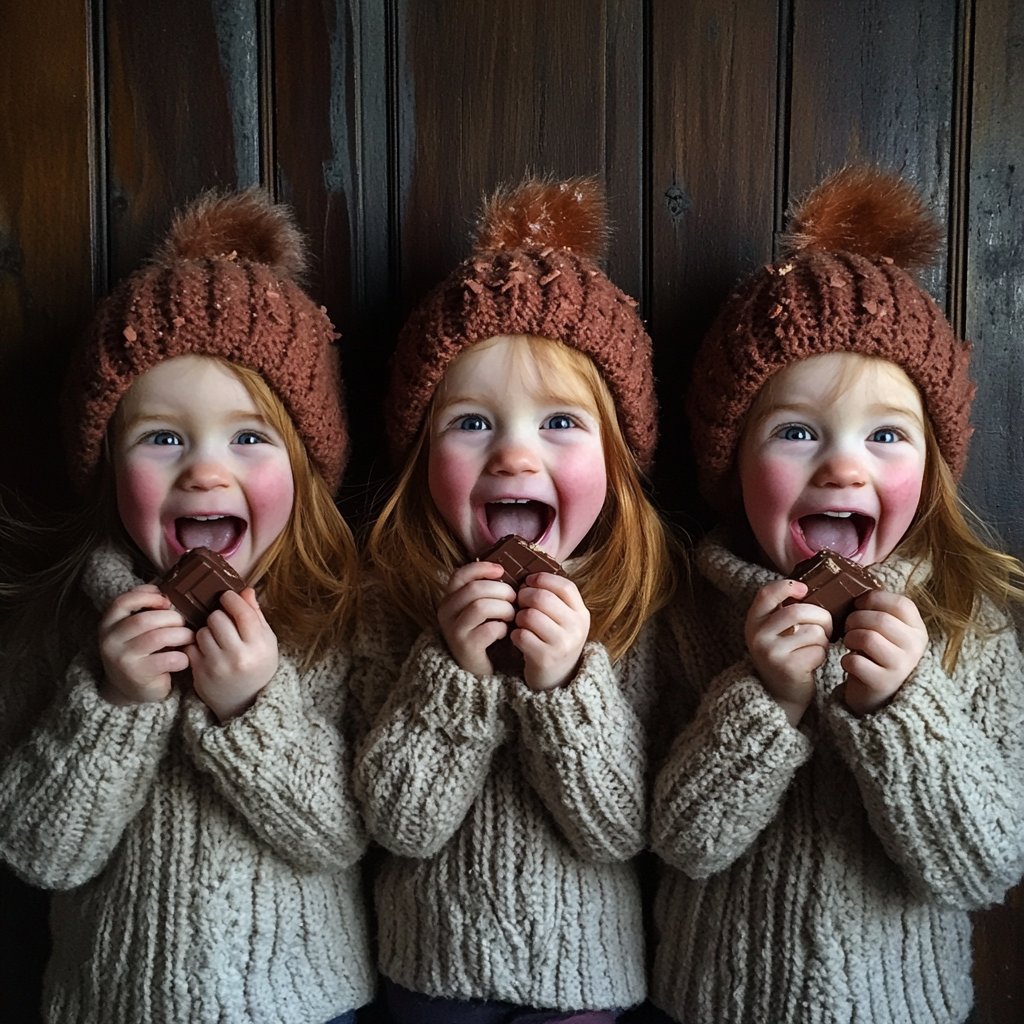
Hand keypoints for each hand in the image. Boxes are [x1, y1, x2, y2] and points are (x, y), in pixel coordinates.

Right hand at [98, 584, 192, 704]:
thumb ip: (145, 610)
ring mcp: (122, 659)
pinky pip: (168, 659)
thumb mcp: (134, 629)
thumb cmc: (140, 651)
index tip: (166, 600)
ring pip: (158, 637)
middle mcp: (110, 641)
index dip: (147, 597)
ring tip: (188, 637)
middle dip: (172, 618)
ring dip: (181, 635)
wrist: (130, 689)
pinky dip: (182, 657)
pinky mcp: (138, 675)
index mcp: (108, 624)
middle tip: (184, 622)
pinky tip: (184, 659)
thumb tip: (166, 591)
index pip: (122, 602)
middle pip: (145, 620)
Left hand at [189, 588, 278, 721]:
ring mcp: (216, 666)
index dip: (232, 599)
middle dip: (218, 616)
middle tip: (223, 622)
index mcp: (259, 646)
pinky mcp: (199, 674)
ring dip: (207, 631)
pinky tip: (207, 651)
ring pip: (201, 631)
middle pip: (217, 618)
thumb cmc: (258, 666)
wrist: (245, 703)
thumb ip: (256, 615)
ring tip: (216, 639)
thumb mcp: (267, 641)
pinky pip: (190, 647)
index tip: (226, 596)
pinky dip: (196, 646)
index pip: (242, 613)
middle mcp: (238, 657)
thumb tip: (245, 590)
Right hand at [437, 561, 515, 675]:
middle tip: (514, 598)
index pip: (460, 574)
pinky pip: (488, 629)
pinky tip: (504, 633)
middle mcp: (446, 612)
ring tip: (511, 615)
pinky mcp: (464, 647)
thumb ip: (487, 589)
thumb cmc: (485, 631)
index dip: (481, 568)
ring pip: (480, 606)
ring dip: (503, 608)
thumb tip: (504, 569)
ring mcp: (453, 630)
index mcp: (450, 598)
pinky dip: (502, 628)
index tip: (501, 570)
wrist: (478, 668)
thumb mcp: (482, 607)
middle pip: (474, 589)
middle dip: (501, 590)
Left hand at [512, 572, 589, 691]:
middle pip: (543, 598)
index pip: (565, 586)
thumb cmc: (555, 640)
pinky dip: (514, 634)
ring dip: (518, 616)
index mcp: (581, 613)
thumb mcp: (564, 619)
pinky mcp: (545, 658)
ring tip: (520, 622)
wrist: (557, 680)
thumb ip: (554, 598)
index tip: (529, 582)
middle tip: (519, 602)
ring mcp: (562, 644)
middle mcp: (576, 628)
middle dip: (524, 596)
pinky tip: (518, 637)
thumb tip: (529, 572)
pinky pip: (521, 635)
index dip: (543, 579)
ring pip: (530, 615)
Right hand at [745, 579, 832, 726]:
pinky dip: (822, 655)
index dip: (787, 586)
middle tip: (825, 627)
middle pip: (798, 611)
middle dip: (821, 617)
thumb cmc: (785, 653)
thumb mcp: (775, 630)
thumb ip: (785, 610)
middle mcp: (758, 635)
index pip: (766, 594)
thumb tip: (814, 585)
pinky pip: (818, 650)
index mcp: (754, 621)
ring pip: (813, 631)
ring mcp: (771, 652)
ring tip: (815, 647)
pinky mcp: (788, 667)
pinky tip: (813, 661)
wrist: (781, 693)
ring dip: (823, 639)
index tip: (804, 589)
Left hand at [840, 589, 927, 714]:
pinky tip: (851, 664)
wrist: (877, 695)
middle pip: (880, 620)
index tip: (859, 605)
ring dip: (851, 639)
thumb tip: (856, 586)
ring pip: (867, 638)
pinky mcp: (883, 683)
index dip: (875, 599)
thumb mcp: (888, 632)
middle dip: (855, 620)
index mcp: (917, 629)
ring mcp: (901, 666)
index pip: (901, 603)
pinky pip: (855, 662)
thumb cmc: (878, 655)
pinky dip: (846, 661)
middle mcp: (915, 647)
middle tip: (850, 628)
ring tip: (851, 645)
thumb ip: (880, 611)